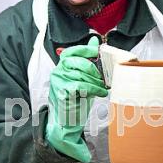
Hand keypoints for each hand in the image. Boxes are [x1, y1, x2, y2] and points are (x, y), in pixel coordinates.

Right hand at [45, 36, 107, 161]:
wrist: (66, 122)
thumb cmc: (76, 99)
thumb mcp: (83, 77)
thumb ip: (87, 59)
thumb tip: (95, 40)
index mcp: (62, 65)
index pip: (73, 51)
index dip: (86, 50)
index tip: (98, 52)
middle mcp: (57, 71)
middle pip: (80, 63)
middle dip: (96, 70)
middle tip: (105, 78)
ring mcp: (58, 81)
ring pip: (83, 75)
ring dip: (97, 82)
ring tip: (104, 88)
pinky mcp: (62, 92)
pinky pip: (82, 86)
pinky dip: (95, 89)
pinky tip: (100, 93)